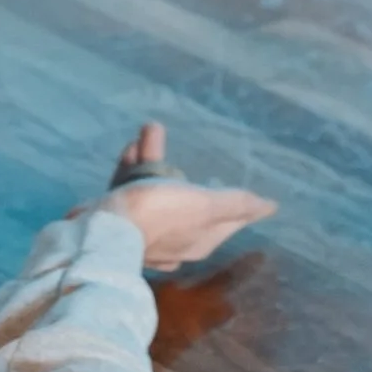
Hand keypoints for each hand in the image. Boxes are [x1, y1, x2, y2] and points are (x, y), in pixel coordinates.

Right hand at [77, 119, 277, 270]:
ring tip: (150, 132)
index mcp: (201, 240)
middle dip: (188, 174)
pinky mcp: (118, 222)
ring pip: (156, 191)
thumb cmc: (159, 214)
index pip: (229, 220)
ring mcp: (145, 232)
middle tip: (192, 154)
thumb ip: (235, 204)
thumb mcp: (204, 206)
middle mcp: (175, 240)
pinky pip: (131, 189)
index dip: (238, 204)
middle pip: (188, 201)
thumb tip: (270, 207)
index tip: (243, 189)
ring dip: (154, 161)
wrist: (101, 230)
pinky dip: (133, 169)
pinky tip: (131, 147)